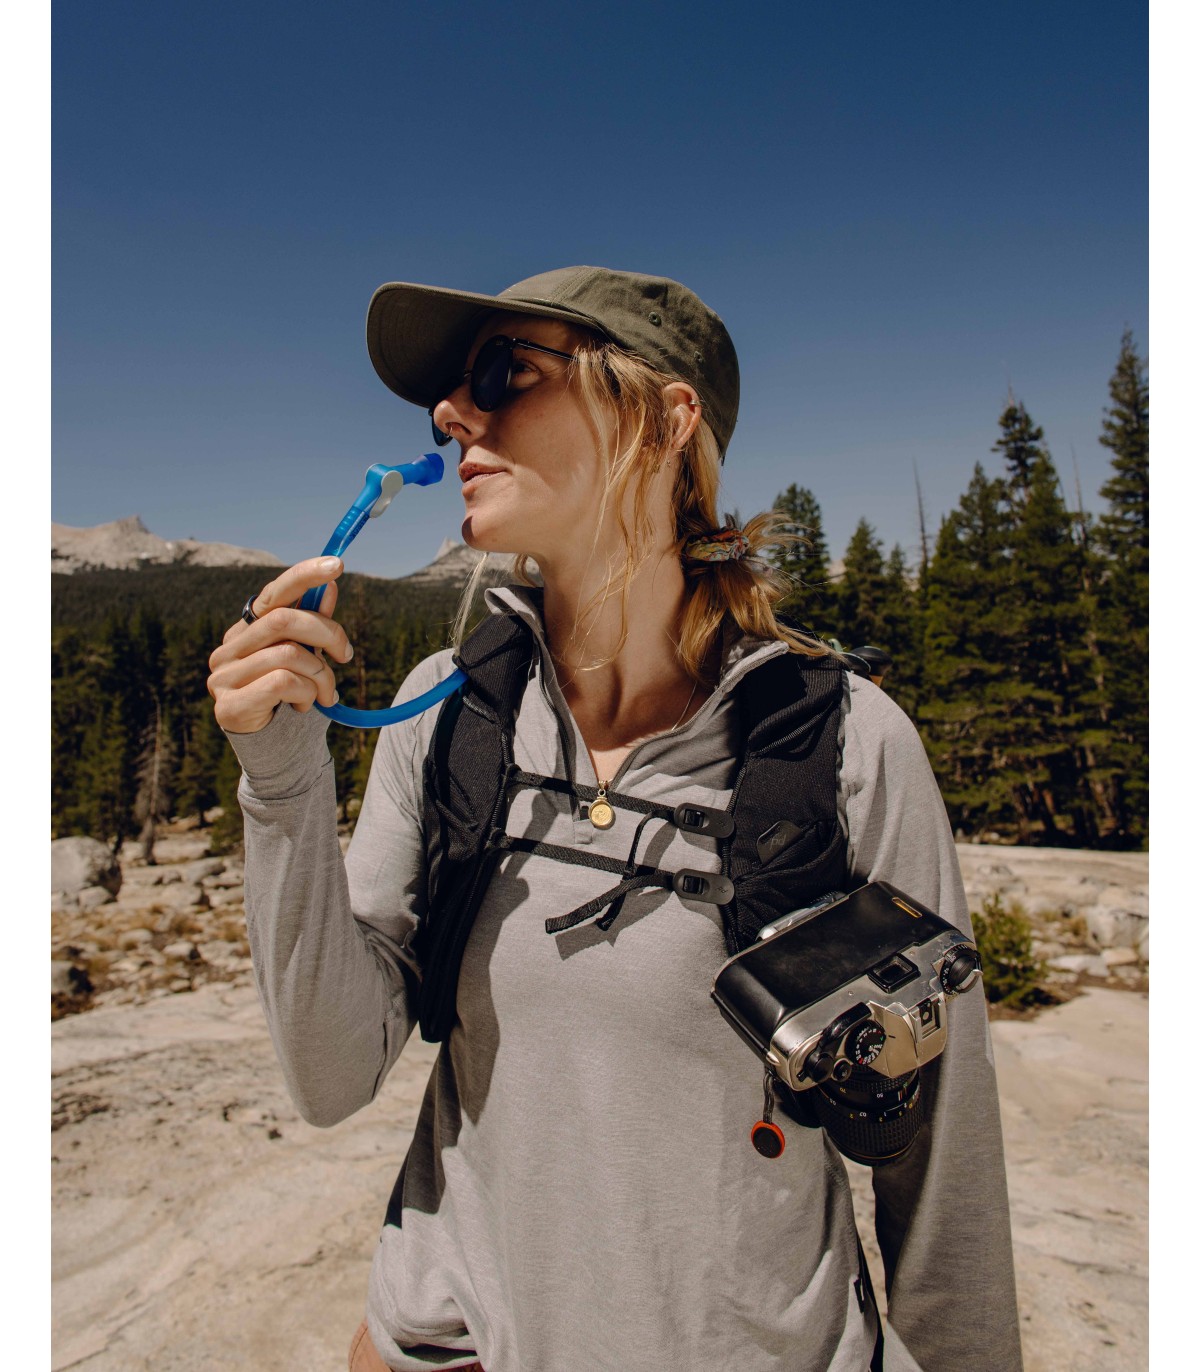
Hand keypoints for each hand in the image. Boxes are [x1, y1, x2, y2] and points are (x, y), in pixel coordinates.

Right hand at [208, 556, 352, 733]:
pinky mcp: (228, 705)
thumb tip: (331, 586)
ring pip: (289, 654)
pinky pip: (282, 682)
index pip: (273, 592)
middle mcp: (228, 648)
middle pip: (285, 620)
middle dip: (327, 634)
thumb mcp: (311, 658)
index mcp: (247, 629)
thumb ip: (315, 625)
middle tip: (346, 655)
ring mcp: (223, 676)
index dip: (304, 575)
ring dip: (321, 675)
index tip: (338, 564)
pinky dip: (306, 693)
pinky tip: (303, 707)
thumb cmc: (294, 699)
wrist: (278, 752)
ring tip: (326, 694)